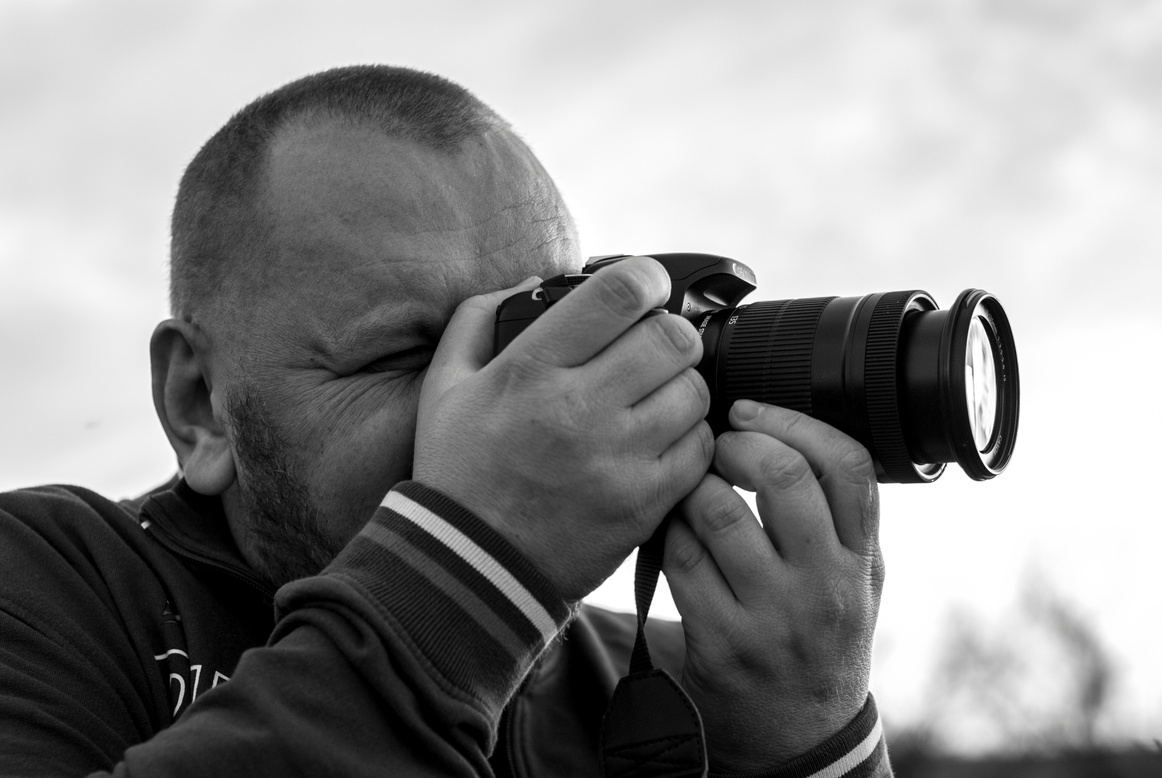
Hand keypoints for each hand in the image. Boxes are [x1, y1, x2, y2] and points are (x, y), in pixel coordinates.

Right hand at [413, 257, 713, 600]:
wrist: (471, 568)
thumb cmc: (458, 472)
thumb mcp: (444, 387)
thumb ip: (478, 320)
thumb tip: (533, 281)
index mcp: (530, 370)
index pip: (617, 294)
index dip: (645, 278)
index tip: (645, 288)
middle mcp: (578, 410)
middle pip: (671, 338)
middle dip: (670, 332)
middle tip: (654, 346)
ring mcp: (618, 460)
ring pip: (694, 390)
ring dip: (681, 384)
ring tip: (655, 397)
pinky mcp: (644, 503)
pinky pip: (700, 448)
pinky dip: (690, 437)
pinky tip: (661, 440)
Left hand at [664, 399, 883, 772]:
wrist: (800, 737)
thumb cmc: (822, 639)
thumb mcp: (856, 581)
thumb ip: (840, 516)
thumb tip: (788, 430)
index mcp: (861, 560)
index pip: (848, 465)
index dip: (795, 422)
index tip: (752, 412)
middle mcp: (825, 585)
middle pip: (783, 476)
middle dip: (735, 444)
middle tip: (716, 447)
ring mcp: (773, 616)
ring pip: (718, 511)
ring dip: (693, 488)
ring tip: (692, 492)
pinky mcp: (722, 642)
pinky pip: (680, 559)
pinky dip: (668, 534)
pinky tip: (673, 534)